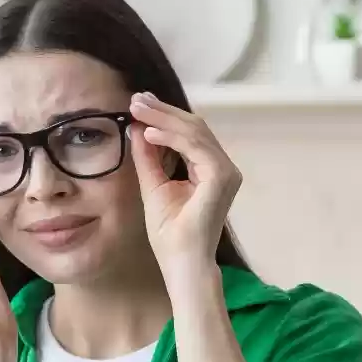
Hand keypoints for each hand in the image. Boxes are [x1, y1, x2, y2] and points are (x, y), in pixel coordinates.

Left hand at [128, 91, 242, 275]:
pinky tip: (149, 132)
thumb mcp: (153, 187)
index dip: (164, 116)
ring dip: (164, 118)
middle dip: (163, 110)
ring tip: (138, 109)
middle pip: (194, 126)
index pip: (189, 134)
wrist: (182, 262)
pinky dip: (172, 137)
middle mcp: (222, 167)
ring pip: (195, 131)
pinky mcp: (221, 177)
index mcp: (209, 169)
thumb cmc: (170, 235)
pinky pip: (195, 147)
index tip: (139, 104)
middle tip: (136, 98)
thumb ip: (148, 159)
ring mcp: (225, 171)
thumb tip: (138, 128)